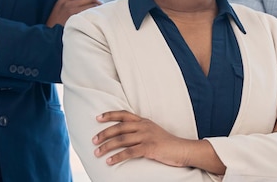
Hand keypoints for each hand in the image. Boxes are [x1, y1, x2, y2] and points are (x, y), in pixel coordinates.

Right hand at [46, 0, 101, 26]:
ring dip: (99, 8)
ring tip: (101, 12)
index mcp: (62, 1)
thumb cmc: (54, 26)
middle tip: (102, 5)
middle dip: (98, 1)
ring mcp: (73, 14)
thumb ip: (68, 4)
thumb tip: (84, 1)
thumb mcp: (57, 10)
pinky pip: (91, 16)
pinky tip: (98, 19)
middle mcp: (68, 5)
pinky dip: (96, 15)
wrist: (49, 38)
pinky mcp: (77, 22)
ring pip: (92, 7)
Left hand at [93, 110, 224, 173]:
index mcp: (144, 121)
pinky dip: (118, 157)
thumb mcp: (153, 131)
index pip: (124, 114)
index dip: (110, 115)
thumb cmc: (167, 143)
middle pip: (119, 127)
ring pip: (122, 140)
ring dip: (107, 146)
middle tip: (93, 140)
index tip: (98, 118)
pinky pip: (129, 152)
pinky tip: (110, 161)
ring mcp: (147, 136)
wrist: (183, 149)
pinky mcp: (150, 148)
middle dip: (104, 133)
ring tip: (97, 152)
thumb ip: (140, 130)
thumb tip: (124, 134)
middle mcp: (144, 126)